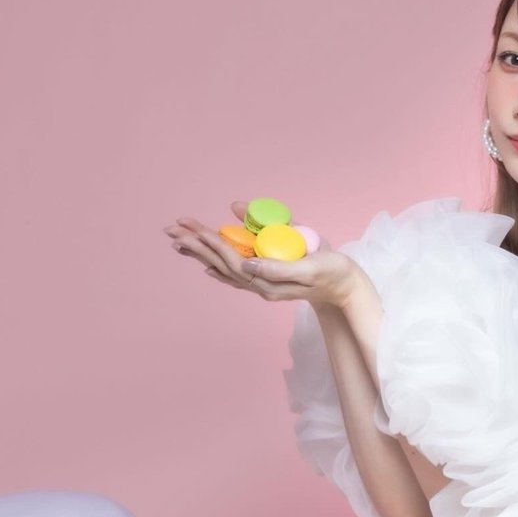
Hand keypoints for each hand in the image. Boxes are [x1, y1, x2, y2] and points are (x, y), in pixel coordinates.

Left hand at [164, 201, 363, 309]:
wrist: (345, 288)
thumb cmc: (333, 272)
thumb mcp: (311, 266)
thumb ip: (279, 266)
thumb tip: (247, 262)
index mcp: (268, 281)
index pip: (232, 259)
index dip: (210, 243)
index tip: (192, 229)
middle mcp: (260, 285)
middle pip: (221, 263)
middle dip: (196, 244)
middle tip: (172, 228)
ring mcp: (262, 283)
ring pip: (224, 267)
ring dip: (201, 252)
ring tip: (178, 240)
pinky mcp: (267, 278)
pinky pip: (235, 273)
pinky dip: (218, 265)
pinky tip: (204, 263)